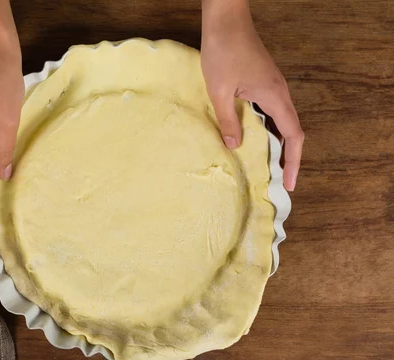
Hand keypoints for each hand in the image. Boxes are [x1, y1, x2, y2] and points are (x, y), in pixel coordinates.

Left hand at [201, 0, 303, 190]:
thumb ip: (228, 121)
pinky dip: (268, 129)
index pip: (293, 135)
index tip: (290, 183)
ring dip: (278, 143)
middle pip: (291, 131)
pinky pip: (271, 111)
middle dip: (288, 157)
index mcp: (274, 96)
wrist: (226, 22)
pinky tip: (254, 138)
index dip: (294, 161)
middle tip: (279, 181)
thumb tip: (234, 146)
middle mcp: (279, 93)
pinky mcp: (263, 81)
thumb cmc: (223, 53)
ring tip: (268, 166)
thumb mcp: (220, 92)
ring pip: (281, 121)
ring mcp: (272, 86)